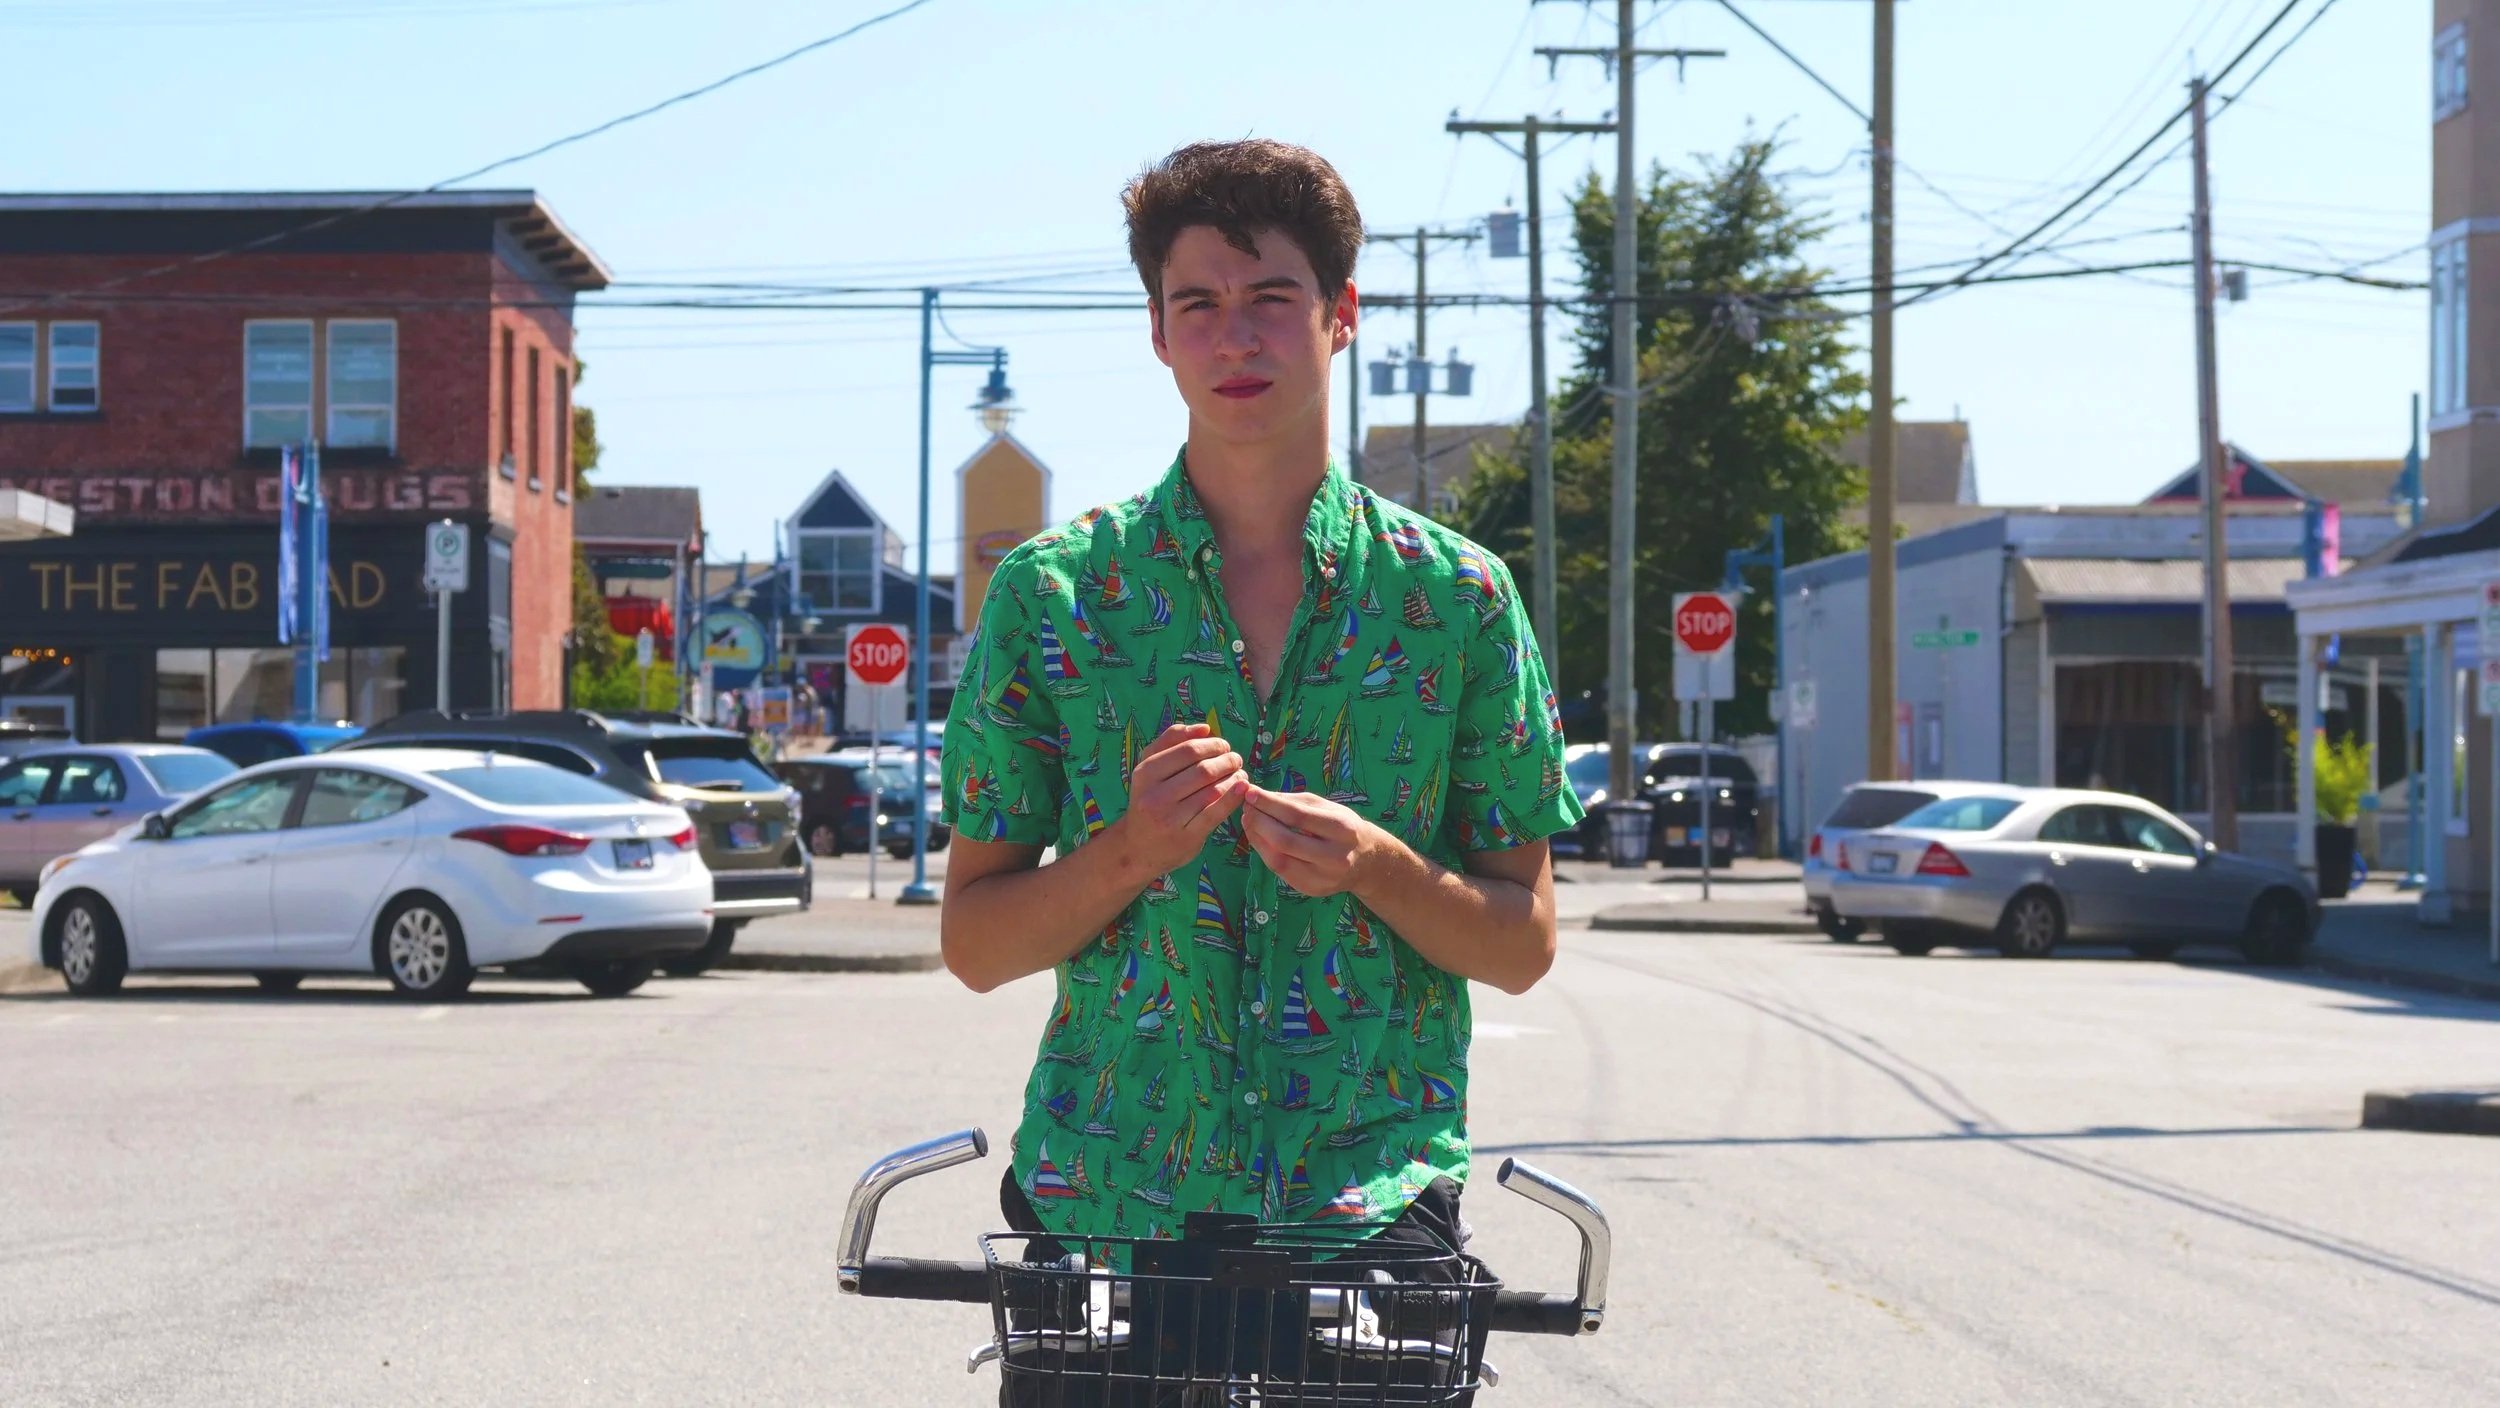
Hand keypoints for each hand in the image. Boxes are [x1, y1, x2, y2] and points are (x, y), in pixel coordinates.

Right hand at [1111, 723, 1246, 879]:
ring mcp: (1170, 818)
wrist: (1137, 847)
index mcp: (1145, 773)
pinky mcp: (1186, 836)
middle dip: (1227, 761)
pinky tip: (1243, 788)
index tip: (1224, 746)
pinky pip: (1216, 812)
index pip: (1188, 750)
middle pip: (1203, 770)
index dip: (1212, 745)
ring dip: (1234, 778)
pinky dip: (1234, 797)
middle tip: (1236, 759)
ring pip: (1212, 790)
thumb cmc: (1148, 800)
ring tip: (1240, 774)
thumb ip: (1171, 741)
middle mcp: (1154, 795)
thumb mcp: (1149, 768)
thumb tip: (1205, 728)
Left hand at [1240, 785, 1384, 898]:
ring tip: (1248, 821)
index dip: (1270, 804)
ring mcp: (1323, 877)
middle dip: (1259, 822)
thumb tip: (1257, 796)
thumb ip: (1294, 802)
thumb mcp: (1326, 807)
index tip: (1250, 793)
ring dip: (1257, 838)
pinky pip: (1280, 871)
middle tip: (1245, 808)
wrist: (1366, 861)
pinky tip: (1259, 839)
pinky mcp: (1312, 889)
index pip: (1298, 816)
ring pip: (1279, 859)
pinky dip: (1264, 853)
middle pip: (1285, 840)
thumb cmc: (1342, 827)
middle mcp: (1335, 856)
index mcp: (1343, 829)